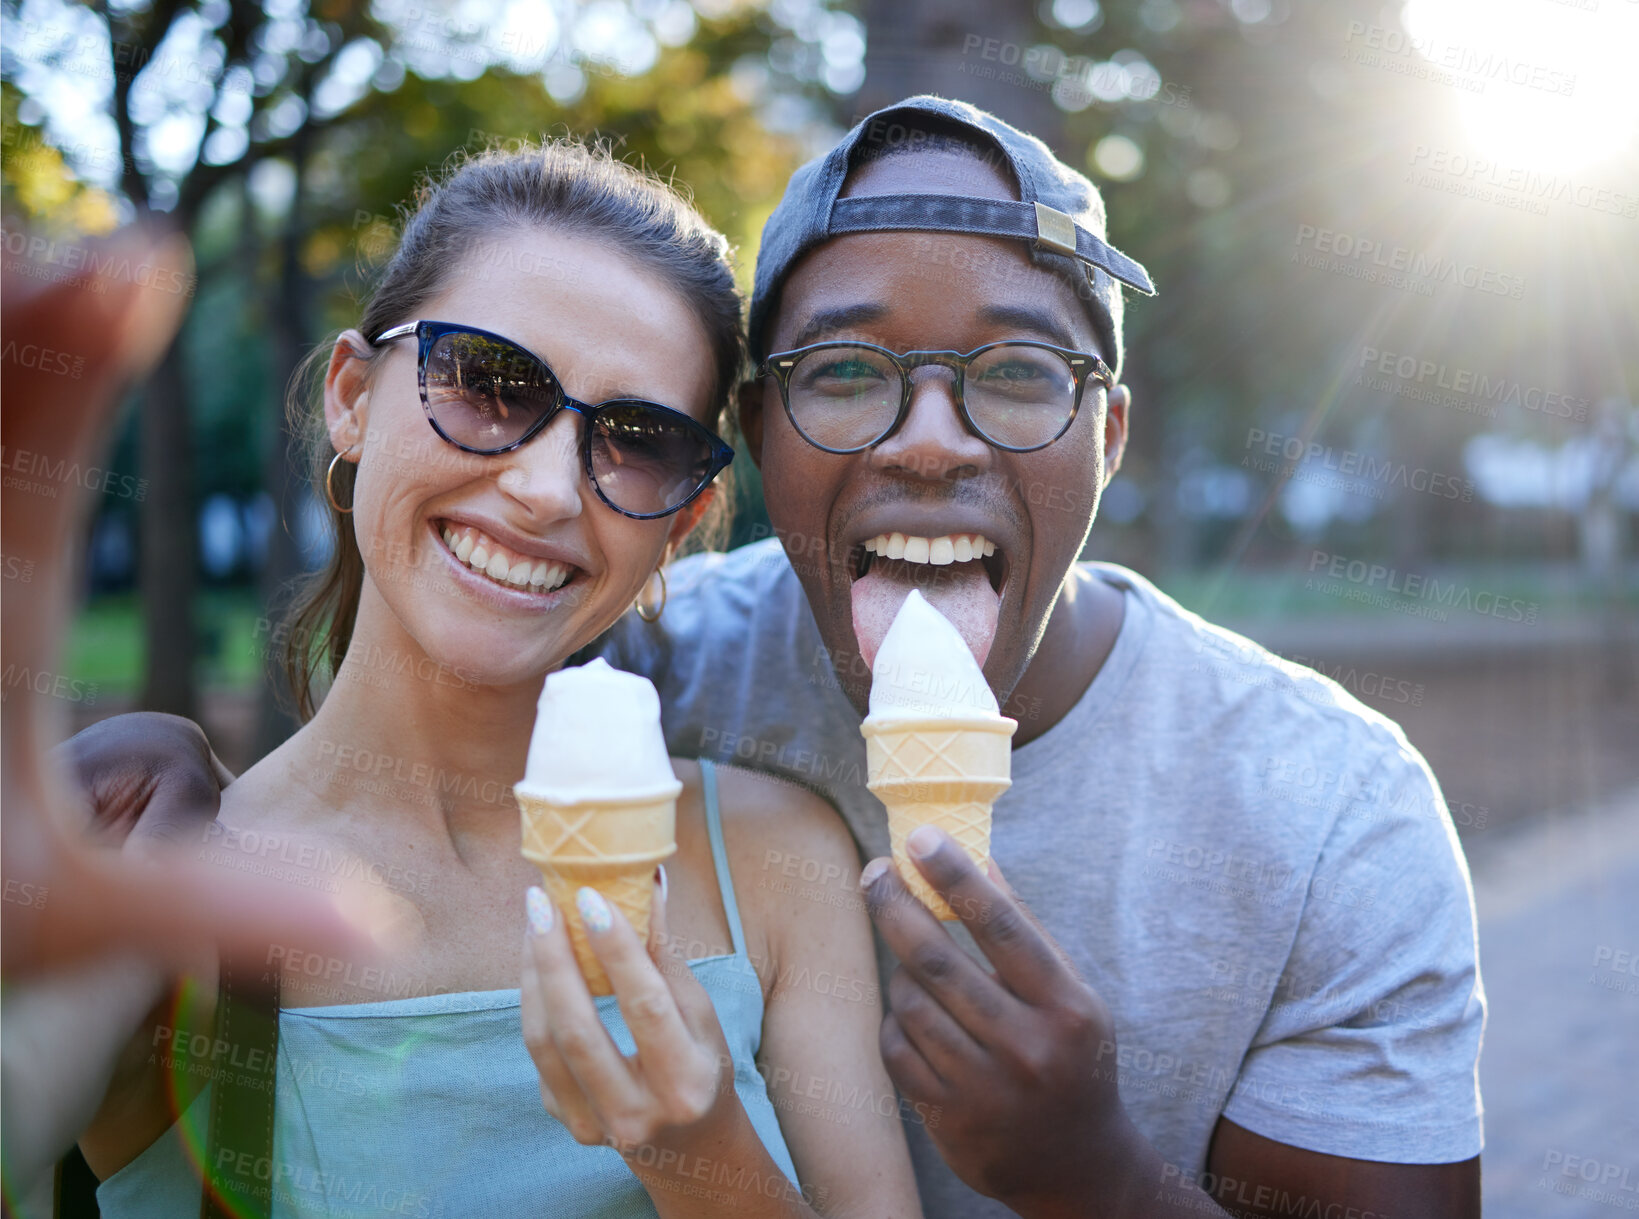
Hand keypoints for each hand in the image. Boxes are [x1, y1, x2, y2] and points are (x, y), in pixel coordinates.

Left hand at [0, 226, 369, 978]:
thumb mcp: (56, 913)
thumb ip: (210, 901)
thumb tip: (375, 919)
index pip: (27, 462)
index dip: (66, 352)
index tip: (132, 255)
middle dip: (23, 301)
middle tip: (86, 234)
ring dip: (6, 329)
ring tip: (52, 261)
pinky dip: (8, 370)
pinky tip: (23, 309)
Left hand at [520, 872, 736, 1151]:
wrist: (688, 1147)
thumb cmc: (700, 1064)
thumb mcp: (700, 1016)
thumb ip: (667, 957)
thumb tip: (647, 886)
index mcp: (685, 1081)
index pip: (645, 1006)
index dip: (617, 950)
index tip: (591, 898)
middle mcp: (638, 1112)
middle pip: (579, 1028)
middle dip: (554, 957)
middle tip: (542, 902)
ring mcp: (596, 1125)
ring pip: (545, 1042)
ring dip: (532, 975)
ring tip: (533, 924)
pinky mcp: (567, 1123)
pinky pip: (539, 1056)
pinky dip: (534, 1003)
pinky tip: (537, 965)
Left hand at [862, 826, 1135, 1214]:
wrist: (1077, 1165)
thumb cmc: (1072, 1057)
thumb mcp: (1072, 996)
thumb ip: (1028, 933)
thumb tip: (980, 858)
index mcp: (1067, 1008)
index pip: (1003, 926)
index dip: (956, 877)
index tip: (919, 838)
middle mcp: (1028, 1048)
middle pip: (938, 961)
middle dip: (896, 906)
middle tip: (874, 873)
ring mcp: (986, 1089)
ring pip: (910, 1003)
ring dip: (900, 970)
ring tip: (912, 961)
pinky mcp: (950, 1120)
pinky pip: (897, 1048)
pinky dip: (896, 1021)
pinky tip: (911, 1014)